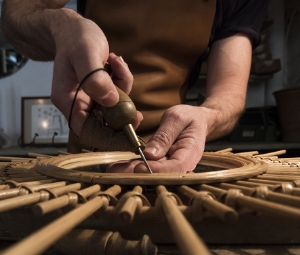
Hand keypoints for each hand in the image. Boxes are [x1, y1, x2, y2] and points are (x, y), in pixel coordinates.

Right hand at [50, 17, 141, 134]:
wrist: (75, 29)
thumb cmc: (75, 38)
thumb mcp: (84, 53)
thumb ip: (94, 78)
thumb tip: (111, 101)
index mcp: (68, 101)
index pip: (87, 131)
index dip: (108, 138)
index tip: (129, 136)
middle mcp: (79, 103)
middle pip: (104, 125)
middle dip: (123, 119)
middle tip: (138, 114)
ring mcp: (92, 98)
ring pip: (115, 108)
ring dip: (123, 89)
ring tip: (116, 64)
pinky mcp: (102, 91)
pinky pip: (119, 93)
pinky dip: (123, 79)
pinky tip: (116, 61)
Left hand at [107, 105, 208, 172]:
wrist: (196, 121)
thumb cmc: (189, 117)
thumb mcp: (177, 119)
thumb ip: (164, 136)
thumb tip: (149, 155)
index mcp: (191, 153)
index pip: (175, 167)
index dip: (157, 170)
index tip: (139, 168)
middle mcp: (182, 165)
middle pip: (161, 175)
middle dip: (138, 175)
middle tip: (117, 173)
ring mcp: (171, 166)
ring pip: (151, 173)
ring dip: (131, 173)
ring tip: (112, 170)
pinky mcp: (162, 164)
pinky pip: (147, 167)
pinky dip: (132, 166)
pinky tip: (117, 166)